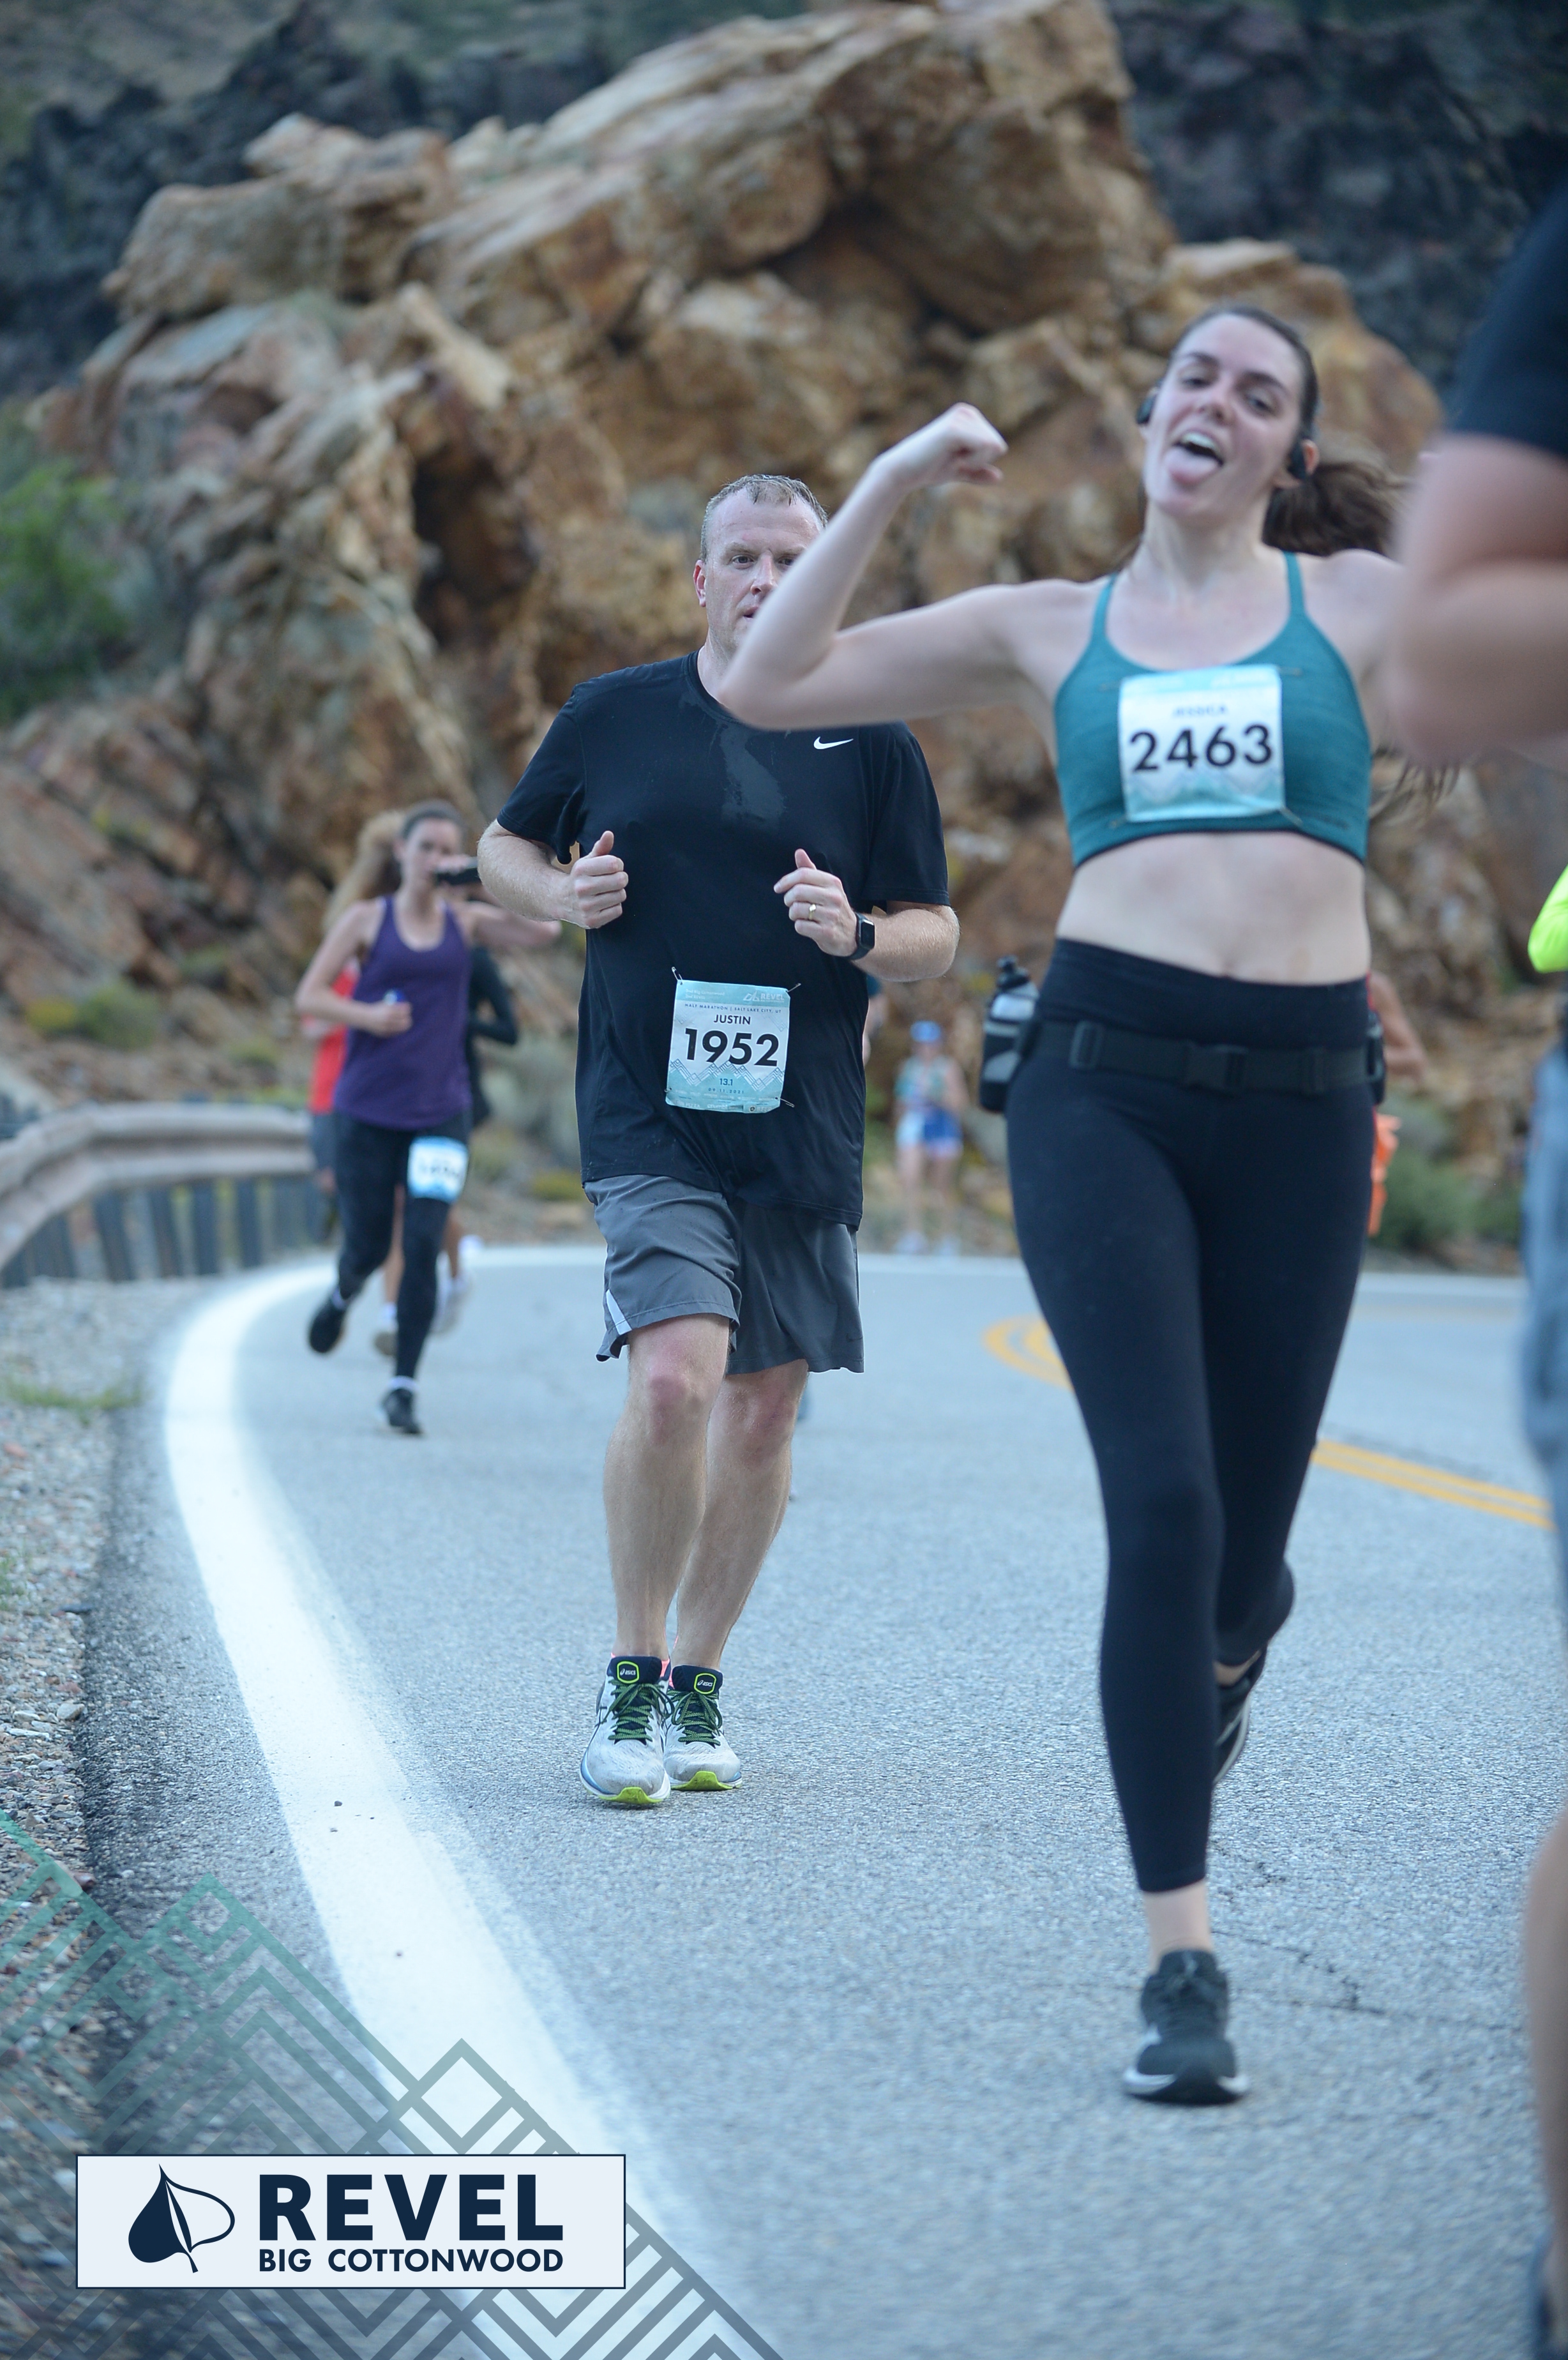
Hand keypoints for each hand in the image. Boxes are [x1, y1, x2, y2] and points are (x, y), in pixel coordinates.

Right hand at [359, 997, 412, 1036]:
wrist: (364, 1017)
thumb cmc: (376, 1009)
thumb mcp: (385, 1005)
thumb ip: (395, 1006)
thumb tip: (408, 1007)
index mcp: (389, 1011)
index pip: (404, 1010)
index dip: (407, 1009)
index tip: (408, 1008)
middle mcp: (388, 1019)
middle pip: (405, 1021)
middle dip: (408, 1019)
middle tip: (408, 1018)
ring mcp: (387, 1027)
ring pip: (402, 1028)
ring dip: (404, 1025)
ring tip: (404, 1022)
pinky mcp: (385, 1033)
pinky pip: (395, 1032)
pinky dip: (397, 1030)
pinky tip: (395, 1027)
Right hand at [571, 830, 627, 928]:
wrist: (560, 900)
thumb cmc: (581, 877)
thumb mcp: (587, 861)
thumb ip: (601, 847)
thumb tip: (609, 834)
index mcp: (581, 869)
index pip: (615, 864)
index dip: (618, 865)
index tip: (613, 867)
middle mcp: (581, 888)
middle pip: (621, 880)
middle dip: (621, 878)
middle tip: (614, 880)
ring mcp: (586, 906)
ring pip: (620, 895)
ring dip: (618, 893)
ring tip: (606, 892)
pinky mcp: (591, 921)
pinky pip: (618, 910)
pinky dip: (614, 907)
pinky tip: (603, 904)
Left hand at [775, 848, 856, 955]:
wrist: (852, 933)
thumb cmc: (833, 907)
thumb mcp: (826, 887)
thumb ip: (810, 871)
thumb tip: (799, 852)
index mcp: (833, 883)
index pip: (803, 874)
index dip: (786, 880)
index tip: (778, 888)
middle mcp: (834, 897)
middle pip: (797, 891)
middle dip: (787, 899)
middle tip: (790, 903)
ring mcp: (831, 915)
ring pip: (796, 909)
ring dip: (793, 914)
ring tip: (801, 916)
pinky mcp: (827, 932)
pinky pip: (800, 926)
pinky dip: (799, 926)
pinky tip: (807, 926)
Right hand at [874, 402, 1006, 497]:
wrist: (903, 471)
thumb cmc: (927, 469)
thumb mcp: (958, 470)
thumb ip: (977, 472)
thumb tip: (999, 477)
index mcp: (969, 417)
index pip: (998, 445)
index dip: (981, 461)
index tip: (957, 460)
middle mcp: (966, 412)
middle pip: (998, 445)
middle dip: (979, 462)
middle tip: (953, 461)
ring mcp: (960, 417)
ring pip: (993, 446)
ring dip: (974, 462)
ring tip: (951, 459)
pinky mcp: (954, 428)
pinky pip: (984, 447)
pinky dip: (971, 462)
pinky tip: (953, 460)